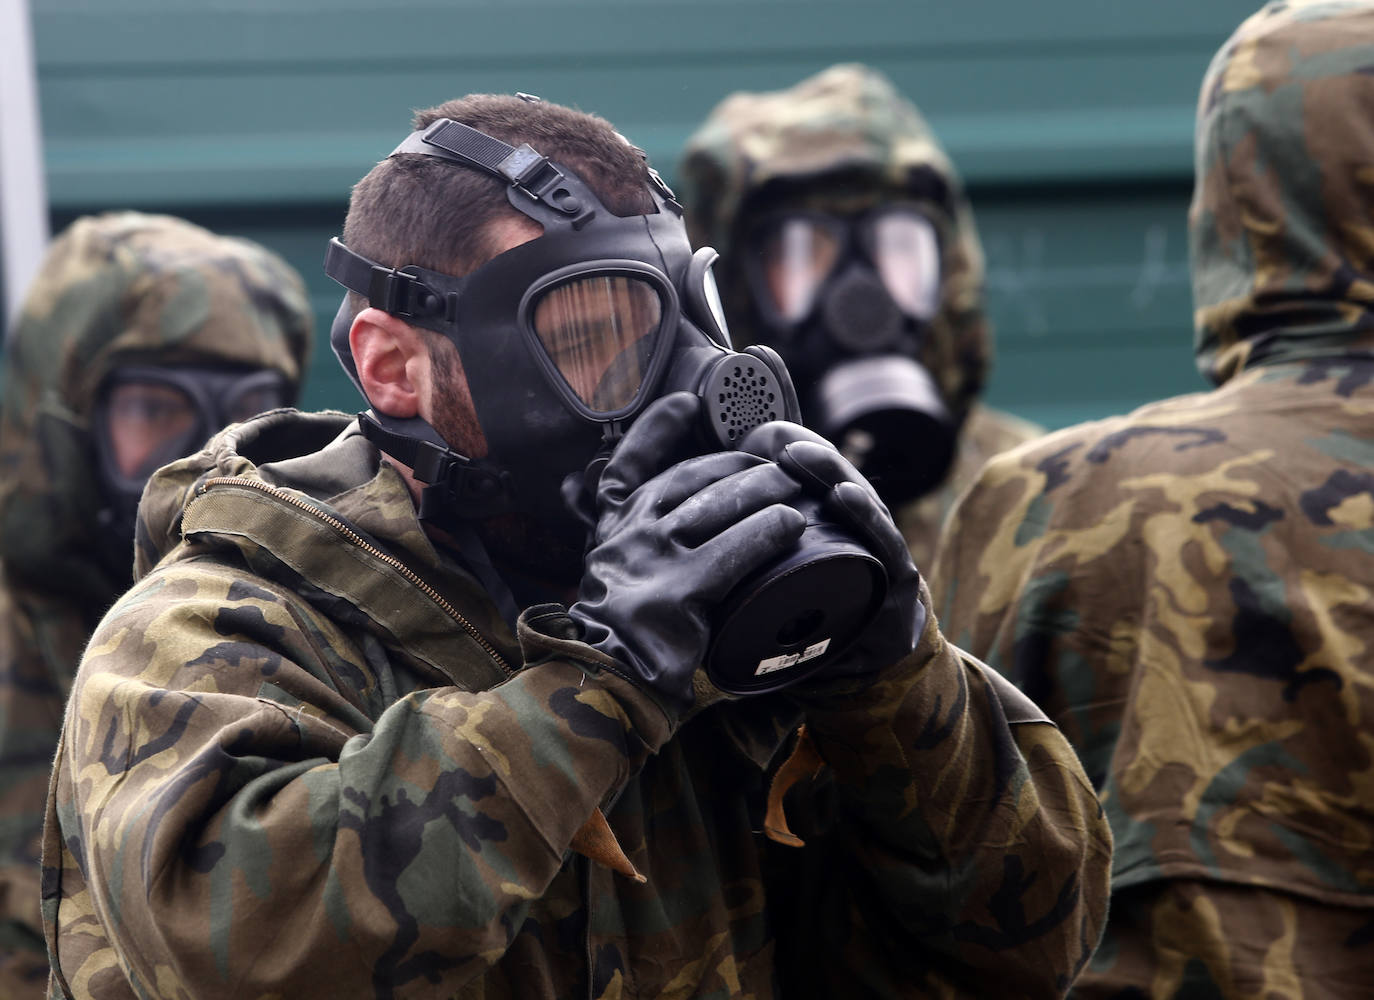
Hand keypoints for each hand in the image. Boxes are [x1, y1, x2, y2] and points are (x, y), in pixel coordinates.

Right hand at [569, 393, 806, 714]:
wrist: (606, 680)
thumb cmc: (622, 628)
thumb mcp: (612, 570)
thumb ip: (630, 535)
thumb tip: (656, 505)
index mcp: (610, 525)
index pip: (630, 461)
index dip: (658, 428)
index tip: (686, 402)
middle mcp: (628, 533)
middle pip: (694, 479)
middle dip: (741, 464)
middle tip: (776, 461)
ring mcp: (651, 560)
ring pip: (718, 506)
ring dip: (764, 490)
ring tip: (795, 486)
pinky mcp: (678, 592)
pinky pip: (735, 550)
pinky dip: (768, 532)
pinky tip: (793, 523)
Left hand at [737, 421, 925, 680]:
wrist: (871, 665)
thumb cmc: (818, 615)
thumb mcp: (779, 578)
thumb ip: (749, 549)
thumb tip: (695, 522)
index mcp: (828, 521)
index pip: (808, 476)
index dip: (784, 450)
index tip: (755, 435)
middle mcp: (856, 527)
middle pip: (831, 479)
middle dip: (803, 452)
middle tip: (774, 438)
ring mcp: (880, 549)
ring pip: (857, 499)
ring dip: (828, 471)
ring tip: (800, 455)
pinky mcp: (897, 580)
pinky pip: (884, 543)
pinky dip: (866, 517)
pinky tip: (844, 495)